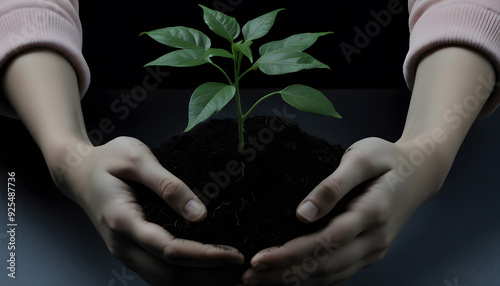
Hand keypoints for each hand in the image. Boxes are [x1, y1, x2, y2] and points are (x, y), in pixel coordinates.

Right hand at [48, 136, 243, 284]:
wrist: (77, 172)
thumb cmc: (107, 160)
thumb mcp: (137, 159)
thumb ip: (168, 185)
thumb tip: (199, 215)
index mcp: (123, 220)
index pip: (170, 251)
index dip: (205, 257)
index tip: (235, 254)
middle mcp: (122, 245)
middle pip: (169, 276)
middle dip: (208, 277)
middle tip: (242, 272)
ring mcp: (123, 252)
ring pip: (163, 281)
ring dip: (198, 283)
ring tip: (230, 276)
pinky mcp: (129, 252)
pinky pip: (157, 275)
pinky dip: (183, 279)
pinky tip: (205, 274)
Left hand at [242, 137, 447, 284]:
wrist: (421, 171)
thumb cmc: (388, 158)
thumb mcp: (362, 158)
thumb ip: (333, 185)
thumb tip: (302, 213)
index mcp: (373, 213)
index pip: (325, 241)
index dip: (290, 254)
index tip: (258, 258)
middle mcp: (375, 239)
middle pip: (325, 265)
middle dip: (284, 274)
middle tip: (248, 277)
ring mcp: (375, 250)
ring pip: (332, 274)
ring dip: (295, 281)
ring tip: (261, 281)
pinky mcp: (372, 252)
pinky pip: (340, 272)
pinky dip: (314, 280)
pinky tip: (291, 279)